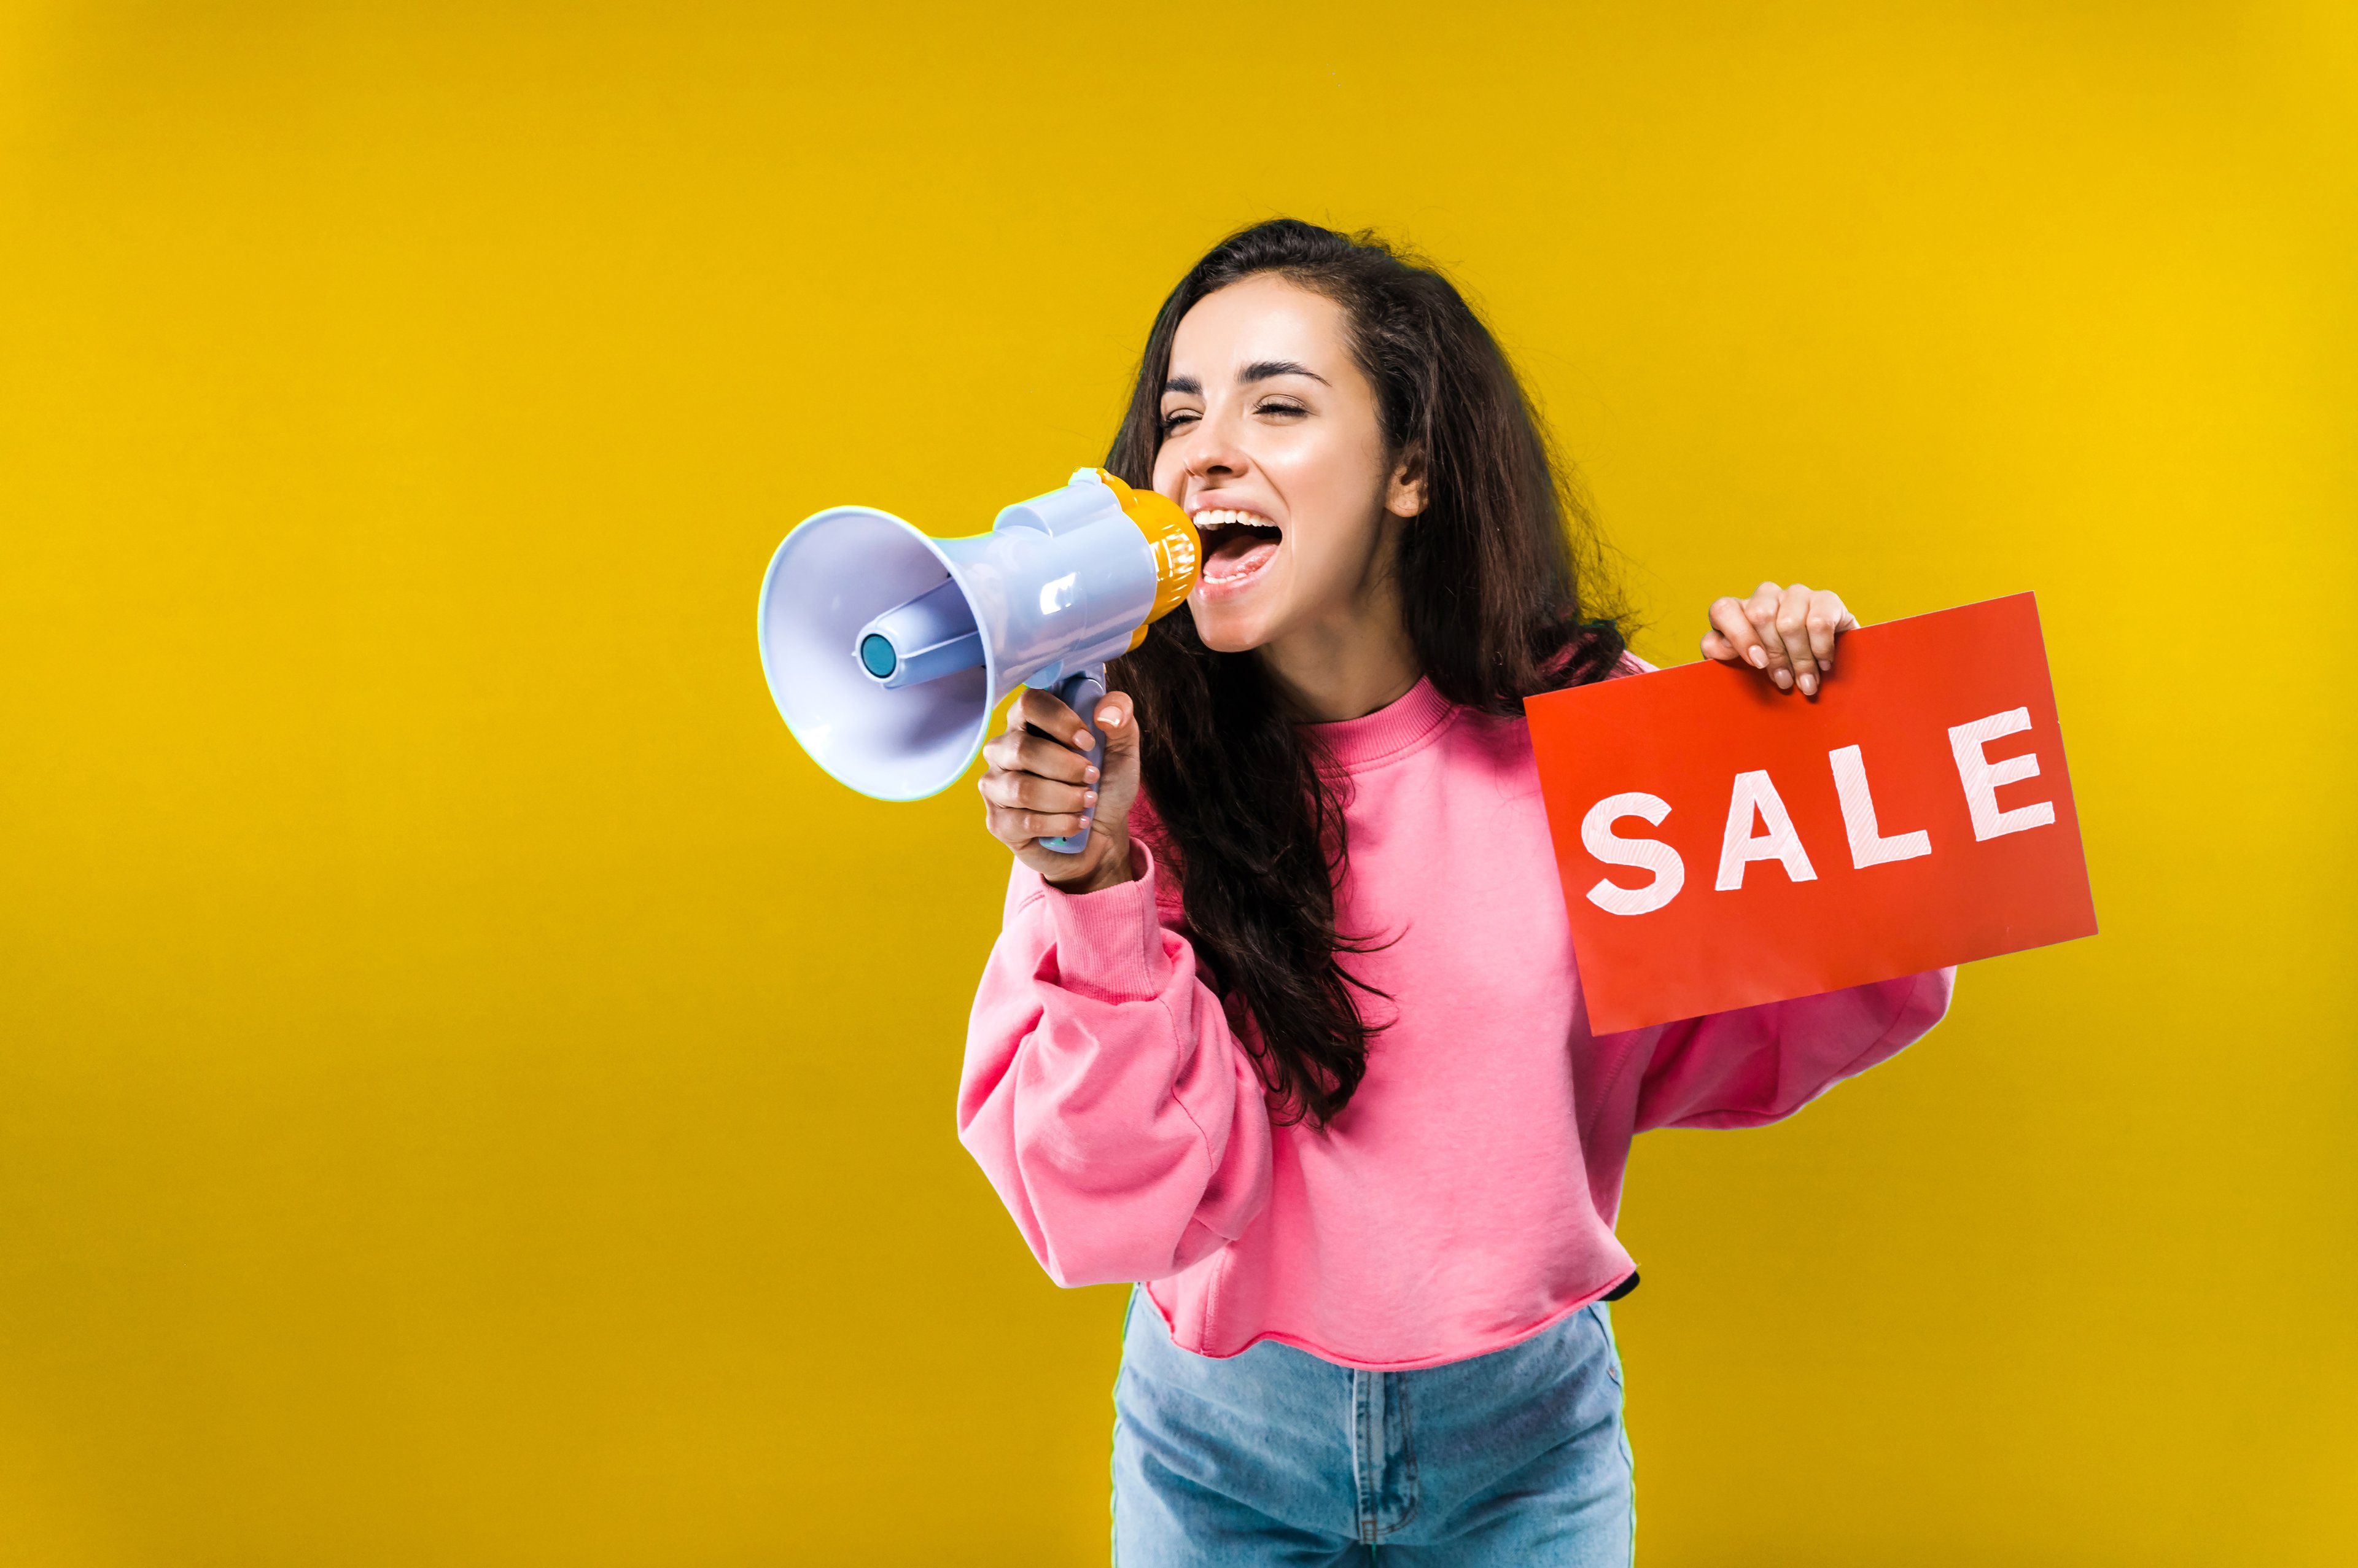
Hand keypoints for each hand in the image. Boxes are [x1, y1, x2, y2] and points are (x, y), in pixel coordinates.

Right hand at [978, 686, 1142, 892]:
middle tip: (1092, 777)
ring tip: (1088, 801)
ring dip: (1066, 797)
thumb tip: (1105, 712)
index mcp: (1029, 723)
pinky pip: (1024, 821)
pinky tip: (1077, 823)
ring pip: (1022, 789)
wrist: (1103, 835)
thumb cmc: (1105, 784)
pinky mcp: (998, 822)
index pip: (1029, 703)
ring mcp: (996, 786)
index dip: (1060, 720)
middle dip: (1067, 767)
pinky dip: (1060, 823)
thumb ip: (1121, 716)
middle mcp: (1004, 750)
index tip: (1088, 741)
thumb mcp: (1123, 748)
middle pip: (1022, 749)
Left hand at [1702, 582, 1857, 697]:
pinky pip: (1820, 623)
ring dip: (1800, 660)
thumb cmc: (1774, 666)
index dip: (1738, 636)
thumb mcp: (1743, 665)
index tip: (1757, 663)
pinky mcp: (1826, 599)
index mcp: (1738, 610)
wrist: (1821, 666)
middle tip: (1785, 682)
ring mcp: (1796, 594)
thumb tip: (1718, 646)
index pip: (1723, 609)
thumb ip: (1721, 653)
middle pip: (1760, 616)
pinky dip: (1821, 649)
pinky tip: (1823, 664)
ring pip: (1790, 623)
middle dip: (1775, 656)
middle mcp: (1766, 596)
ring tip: (1805, 681)